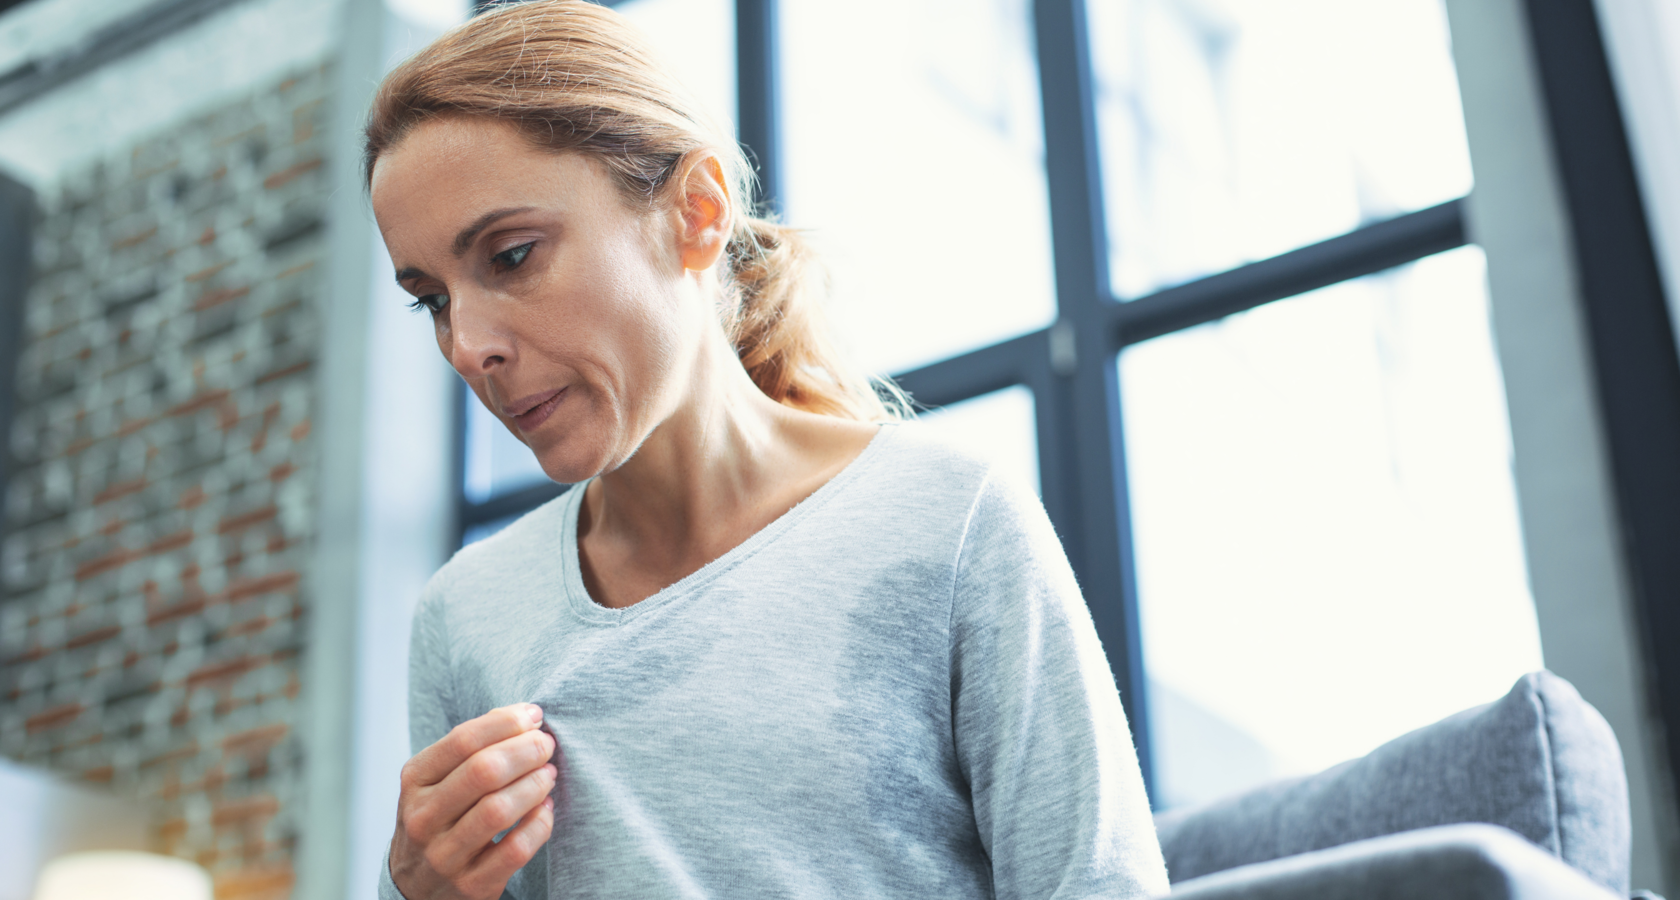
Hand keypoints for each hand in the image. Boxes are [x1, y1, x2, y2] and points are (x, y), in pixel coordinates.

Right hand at [389, 703, 557, 899]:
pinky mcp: (470, 885)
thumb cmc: (439, 819)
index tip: (534, 715)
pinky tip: (546, 809)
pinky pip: (515, 850)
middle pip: (484, 771)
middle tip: (547, 745)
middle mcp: (423, 818)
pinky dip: (539, 824)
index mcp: (415, 781)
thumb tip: (523, 716)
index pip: (464, 740)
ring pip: (499, 810)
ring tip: (548, 774)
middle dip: (526, 751)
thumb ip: (470, 749)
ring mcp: (444, 855)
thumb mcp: (436, 781)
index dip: (507, 722)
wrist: (416, 887)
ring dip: (535, 785)